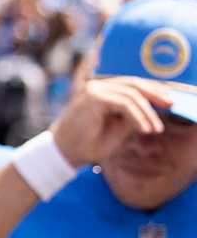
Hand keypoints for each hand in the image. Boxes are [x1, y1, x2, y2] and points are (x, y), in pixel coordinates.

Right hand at [51, 76, 173, 166]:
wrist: (64, 153)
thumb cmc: (88, 143)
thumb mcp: (118, 128)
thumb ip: (133, 115)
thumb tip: (153, 108)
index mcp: (102, 91)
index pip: (132, 84)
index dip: (153, 90)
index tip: (169, 100)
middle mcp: (97, 86)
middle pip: (133, 84)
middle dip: (155, 94)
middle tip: (171, 105)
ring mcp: (94, 90)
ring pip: (131, 94)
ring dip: (147, 112)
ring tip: (155, 129)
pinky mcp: (93, 98)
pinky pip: (123, 103)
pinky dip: (137, 116)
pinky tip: (145, 129)